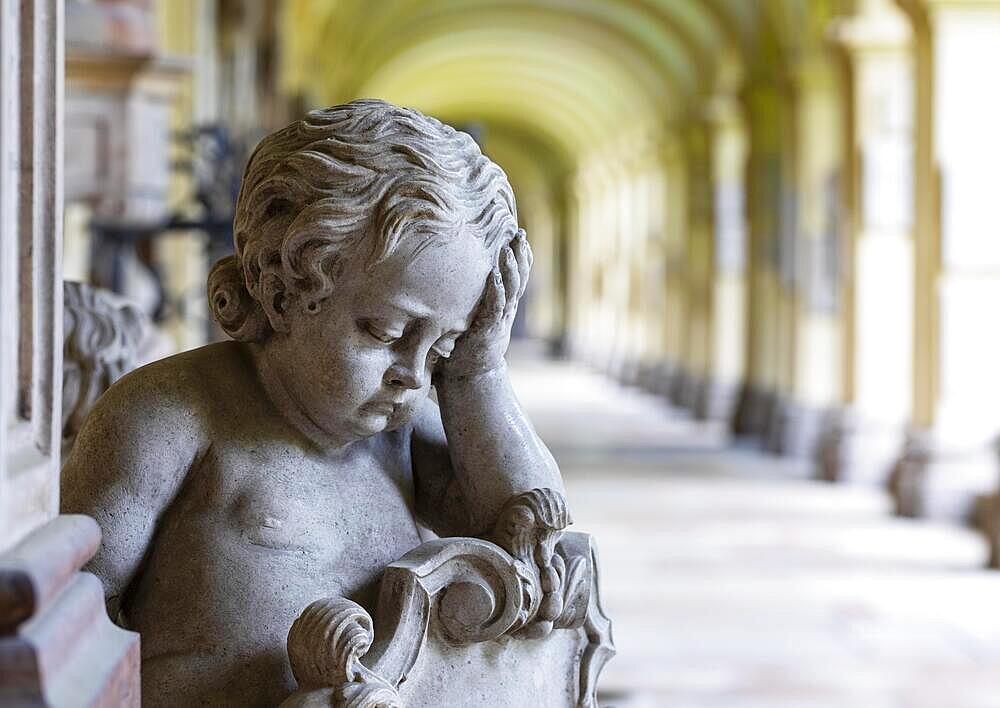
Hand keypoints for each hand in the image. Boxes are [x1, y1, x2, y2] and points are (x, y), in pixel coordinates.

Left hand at [439, 229, 531, 377]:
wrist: (467, 376)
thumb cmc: (462, 343)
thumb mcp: (467, 314)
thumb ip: (466, 295)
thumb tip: (448, 268)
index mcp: (502, 304)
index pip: (517, 275)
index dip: (521, 255)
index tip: (519, 234)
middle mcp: (505, 309)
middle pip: (519, 277)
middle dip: (521, 254)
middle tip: (519, 233)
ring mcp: (499, 319)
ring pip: (511, 289)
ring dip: (510, 267)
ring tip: (508, 248)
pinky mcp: (489, 330)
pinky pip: (495, 306)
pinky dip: (496, 289)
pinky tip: (493, 274)